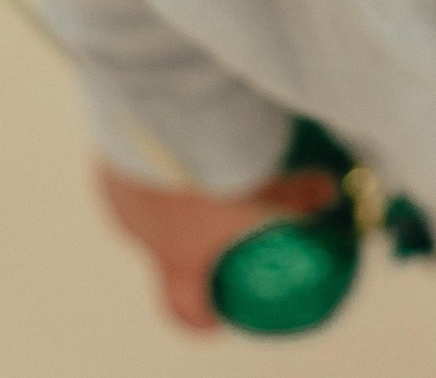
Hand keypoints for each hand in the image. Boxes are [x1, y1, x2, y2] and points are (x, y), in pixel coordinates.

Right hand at [94, 158, 340, 331]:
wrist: (159, 117)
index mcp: (179, 257)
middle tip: (209, 217)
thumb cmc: (214, 165)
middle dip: (184, 241)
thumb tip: (328, 193)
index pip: (183, 307)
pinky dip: (149, 162)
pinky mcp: (107, 162)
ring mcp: (120, 199)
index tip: (213, 317)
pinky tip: (168, 138)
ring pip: (145, 208)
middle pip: (163, 252)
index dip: (199, 316)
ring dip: (165, 197)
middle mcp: (143, 236)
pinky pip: (130, 170)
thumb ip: (298, 195)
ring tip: (189, 167)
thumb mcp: (268, 185)